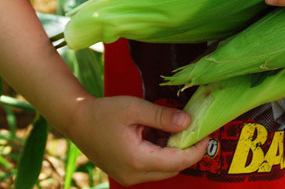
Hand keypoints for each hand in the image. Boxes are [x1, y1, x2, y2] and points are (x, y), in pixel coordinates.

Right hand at [67, 94, 208, 185]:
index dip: (196, 149)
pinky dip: (160, 152)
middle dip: (186, 150)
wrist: (77, 121)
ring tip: (173, 126)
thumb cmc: (104, 112)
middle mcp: (134, 175)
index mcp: (137, 160)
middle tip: (195, 128)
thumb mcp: (136, 108)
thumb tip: (189, 122)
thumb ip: (163, 116)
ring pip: (162, 169)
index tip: (207, 133)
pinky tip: (158, 132)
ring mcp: (129, 176)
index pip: (177, 161)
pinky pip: (151, 166)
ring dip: (172, 151)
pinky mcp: (126, 172)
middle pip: (172, 168)